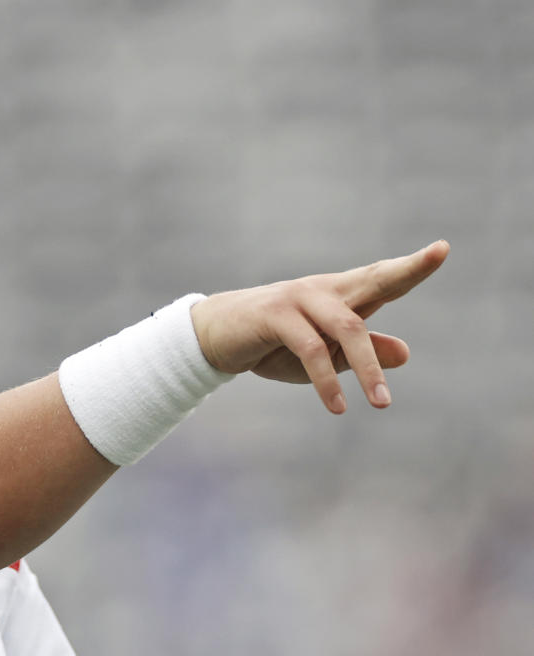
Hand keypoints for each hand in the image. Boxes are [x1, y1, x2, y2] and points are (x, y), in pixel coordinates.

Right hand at [189, 240, 449, 413]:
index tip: (442, 249)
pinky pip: (311, 348)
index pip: (382, 279)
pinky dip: (326, 379)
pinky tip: (338, 406)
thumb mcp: (325, 355)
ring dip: (367, 368)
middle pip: (373, 279)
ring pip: (347, 327)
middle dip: (407, 268)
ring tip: (382, 404)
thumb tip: (405, 354)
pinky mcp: (275, 315)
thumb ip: (363, 352)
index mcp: (339, 295)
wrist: (212, 339)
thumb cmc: (272, 346)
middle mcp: (323, 290)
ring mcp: (299, 298)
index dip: (412, 267)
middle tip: (439, 253)